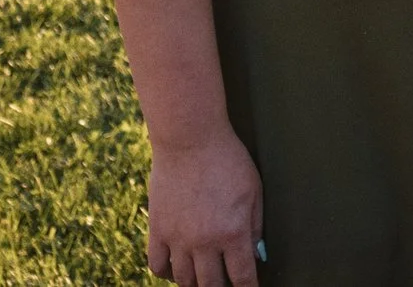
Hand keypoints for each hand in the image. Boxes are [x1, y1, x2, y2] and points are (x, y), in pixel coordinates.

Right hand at [145, 133, 262, 286]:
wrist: (190, 139)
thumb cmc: (228, 160)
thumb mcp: (253, 190)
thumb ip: (256, 225)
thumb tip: (256, 253)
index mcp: (233, 232)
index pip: (242, 277)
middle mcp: (204, 242)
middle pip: (211, 285)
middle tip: (225, 282)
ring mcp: (178, 238)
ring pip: (184, 280)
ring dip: (195, 284)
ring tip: (203, 278)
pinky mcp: (157, 230)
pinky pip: (157, 266)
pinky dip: (167, 274)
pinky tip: (176, 269)